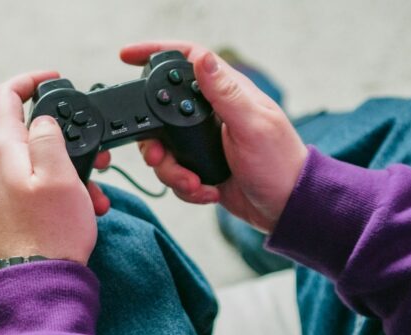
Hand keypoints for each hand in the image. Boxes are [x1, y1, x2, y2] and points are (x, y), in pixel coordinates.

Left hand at [0, 71, 110, 263]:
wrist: (36, 285)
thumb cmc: (51, 234)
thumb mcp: (61, 174)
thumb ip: (50, 135)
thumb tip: (42, 120)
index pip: (4, 95)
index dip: (31, 81)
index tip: (55, 80)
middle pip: (26, 132)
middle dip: (66, 140)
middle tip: (98, 155)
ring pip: (34, 161)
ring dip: (69, 171)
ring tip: (96, 194)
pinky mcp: (0, 209)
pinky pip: (30, 185)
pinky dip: (58, 189)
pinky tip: (83, 207)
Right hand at [121, 41, 307, 232]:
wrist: (283, 207)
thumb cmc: (279, 163)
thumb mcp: (252, 125)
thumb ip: (225, 93)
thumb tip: (202, 59)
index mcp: (227, 93)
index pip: (188, 60)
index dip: (155, 53)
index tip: (128, 56)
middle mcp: (211, 113)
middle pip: (161, 113)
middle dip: (155, 141)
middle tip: (160, 157)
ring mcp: (203, 140)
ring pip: (163, 148)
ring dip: (172, 171)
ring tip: (194, 182)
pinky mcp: (199, 165)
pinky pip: (174, 173)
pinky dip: (184, 186)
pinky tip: (206, 190)